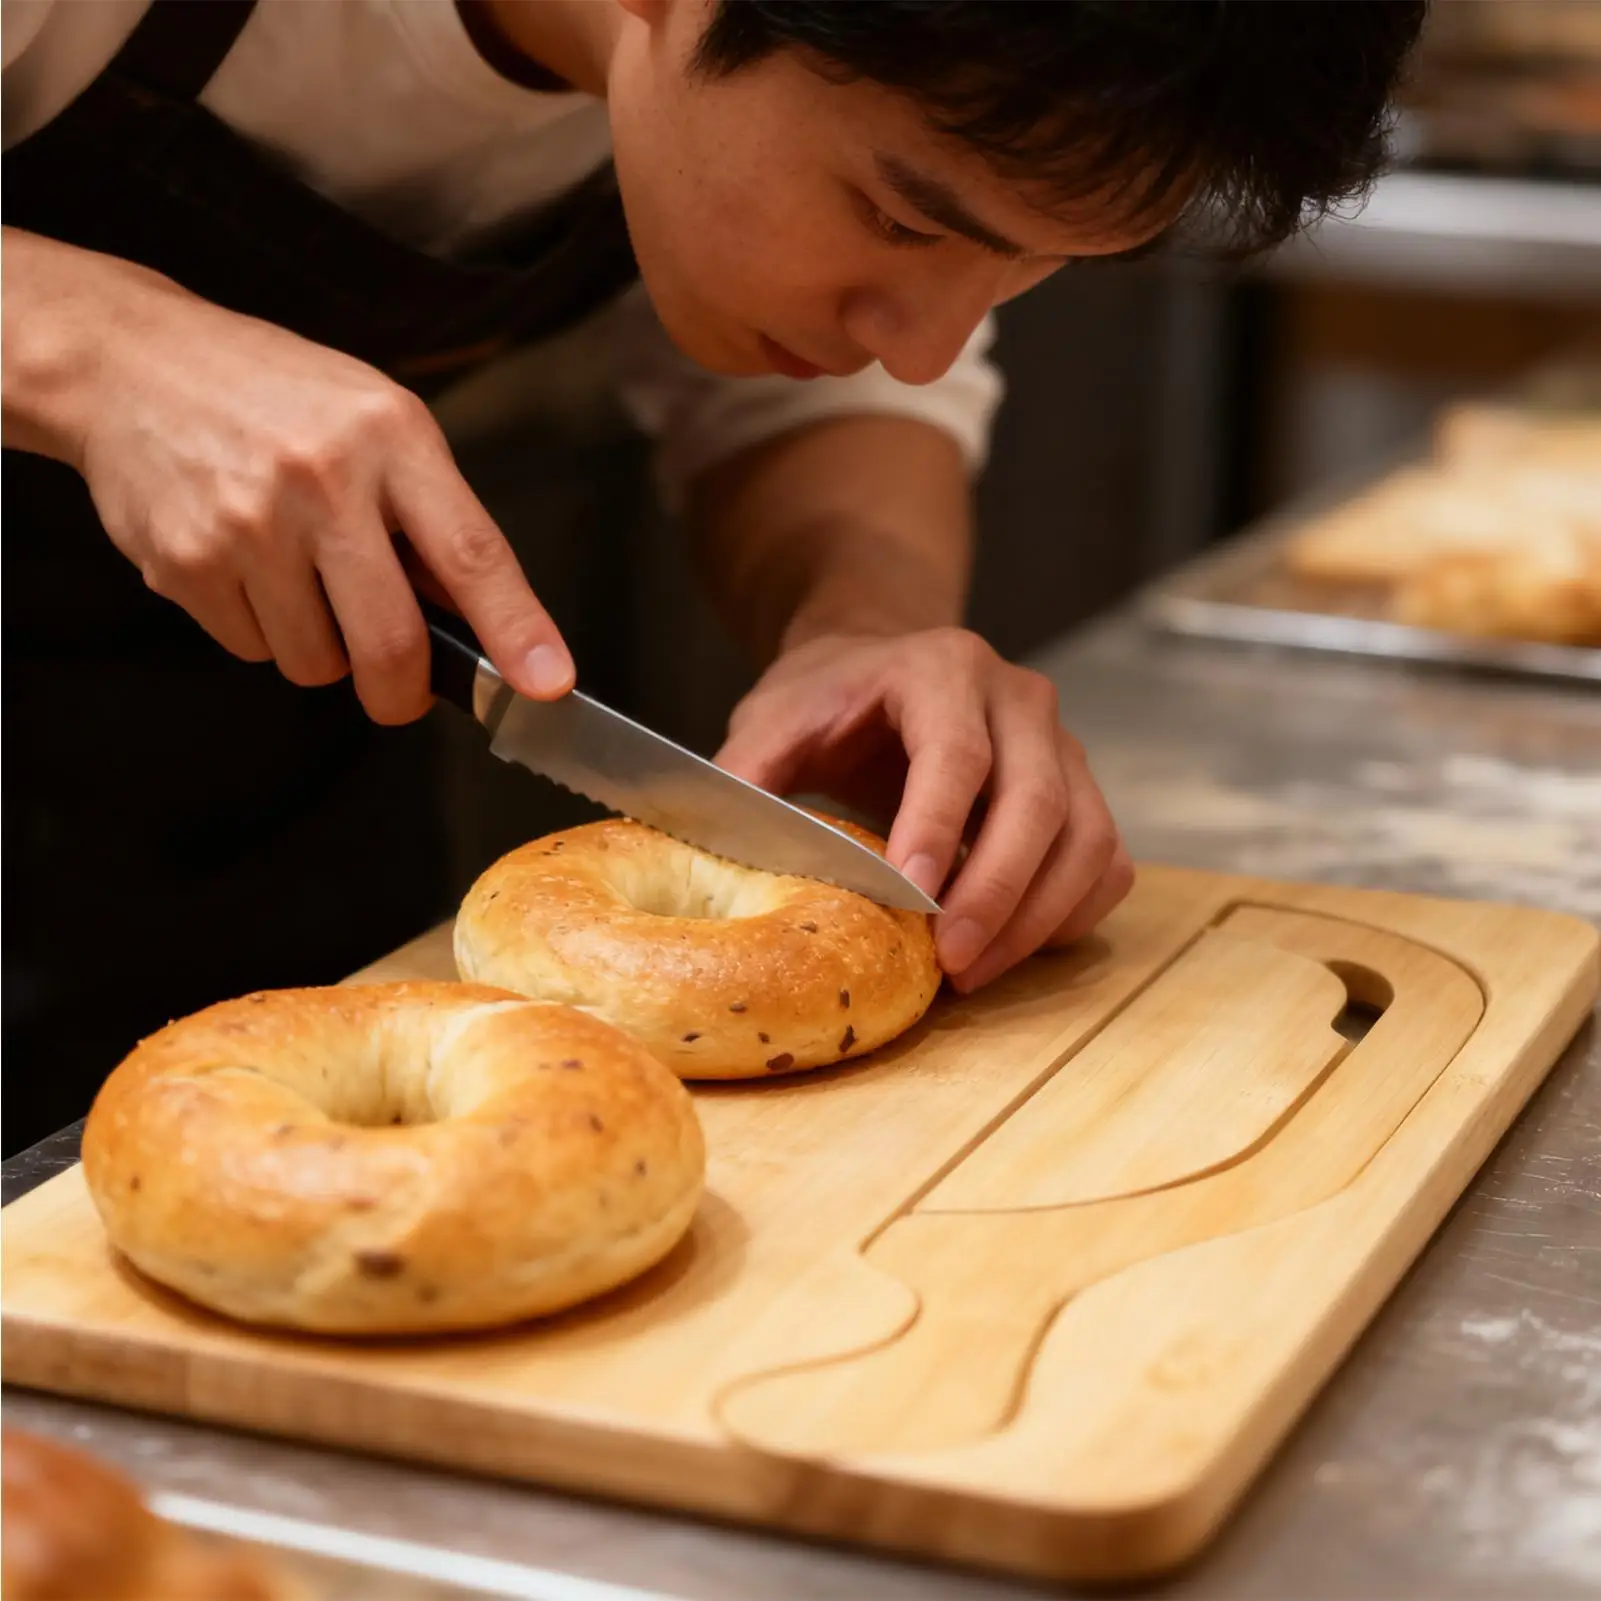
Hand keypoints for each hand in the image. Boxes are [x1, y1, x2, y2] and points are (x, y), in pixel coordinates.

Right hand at [44, 243, 571, 722]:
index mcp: (391, 436)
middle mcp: (322, 480)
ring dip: (322, 648)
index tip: (550, 686)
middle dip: (402, 692)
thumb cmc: (276, 398)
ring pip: (316, 662)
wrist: (128, 363)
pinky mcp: (185, 563)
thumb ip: (432, 519)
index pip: (472, 554)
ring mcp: (247, 525)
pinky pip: (252, 649)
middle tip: (400, 691)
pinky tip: (243, 564)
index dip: (517, 631)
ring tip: (297, 576)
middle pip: (390, 642)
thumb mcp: (378, 425)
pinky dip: (260, 629)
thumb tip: (484, 625)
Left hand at [716, 628, 1133, 990]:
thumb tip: (708, 848)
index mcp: (942, 668)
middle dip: (996, 894)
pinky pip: (1104, 861)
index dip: (939, 832)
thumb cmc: (826, 702)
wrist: (881, 668)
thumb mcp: (771, 723)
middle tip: (950, 964)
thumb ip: (744, 778)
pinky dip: (1068, 914)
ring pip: (1086, 839)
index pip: (956, 756)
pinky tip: (1011, 947)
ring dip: (1035, 918)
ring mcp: (1064, 744)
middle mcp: (1019, 699)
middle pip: (1037, 803)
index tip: (912, 901)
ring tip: (972, 973)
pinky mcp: (1085, 790)